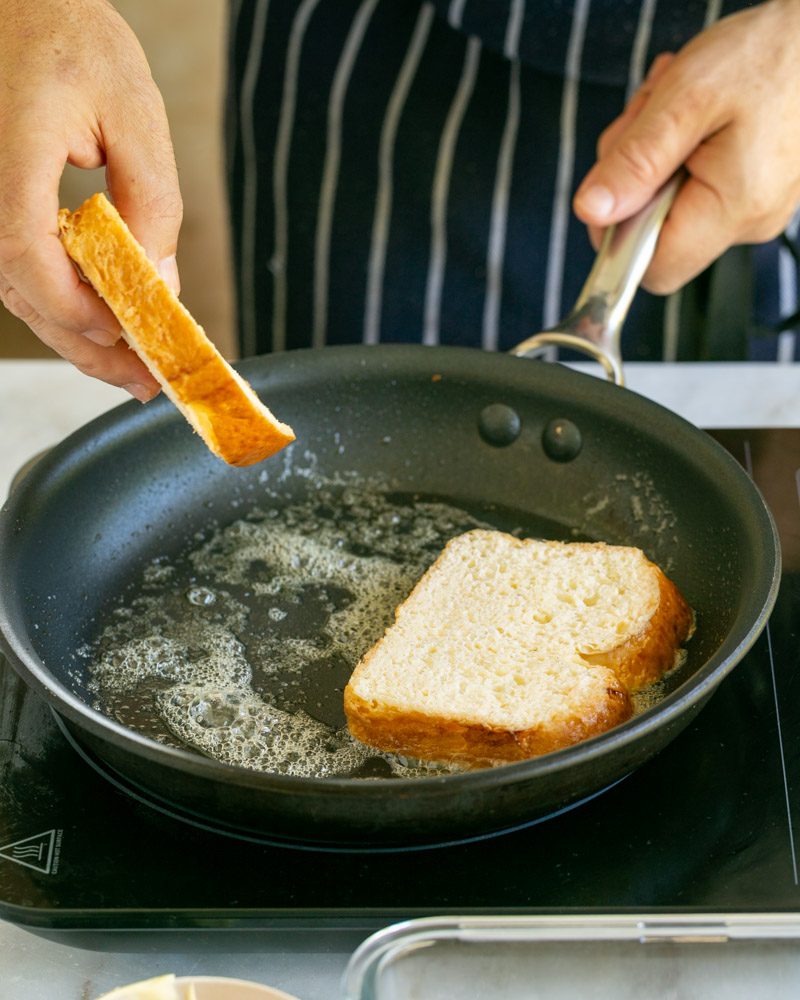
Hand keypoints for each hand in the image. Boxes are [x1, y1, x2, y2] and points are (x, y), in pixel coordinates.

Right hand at [0, 0, 181, 399]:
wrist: (17, 3)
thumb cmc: (72, 38)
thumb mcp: (133, 112)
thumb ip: (151, 201)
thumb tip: (160, 284)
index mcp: (8, 156)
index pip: (27, 253)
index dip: (76, 306)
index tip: (127, 335)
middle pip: (22, 291)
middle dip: (87, 346)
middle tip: (145, 383)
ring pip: (17, 291)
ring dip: (74, 336)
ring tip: (130, 368)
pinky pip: (16, 269)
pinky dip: (60, 304)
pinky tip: (100, 324)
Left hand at [573, 0, 799, 294]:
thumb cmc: (766, 54)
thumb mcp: (684, 99)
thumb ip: (634, 162)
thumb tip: (591, 212)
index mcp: (732, 208)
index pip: (651, 268)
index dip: (618, 235)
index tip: (617, 181)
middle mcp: (747, 222)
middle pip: (654, 234)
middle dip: (635, 177)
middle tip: (651, 119)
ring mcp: (752, 210)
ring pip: (668, 207)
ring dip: (654, 156)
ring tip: (677, 107)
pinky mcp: (751, 193)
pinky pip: (693, 188)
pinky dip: (679, 151)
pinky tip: (694, 117)